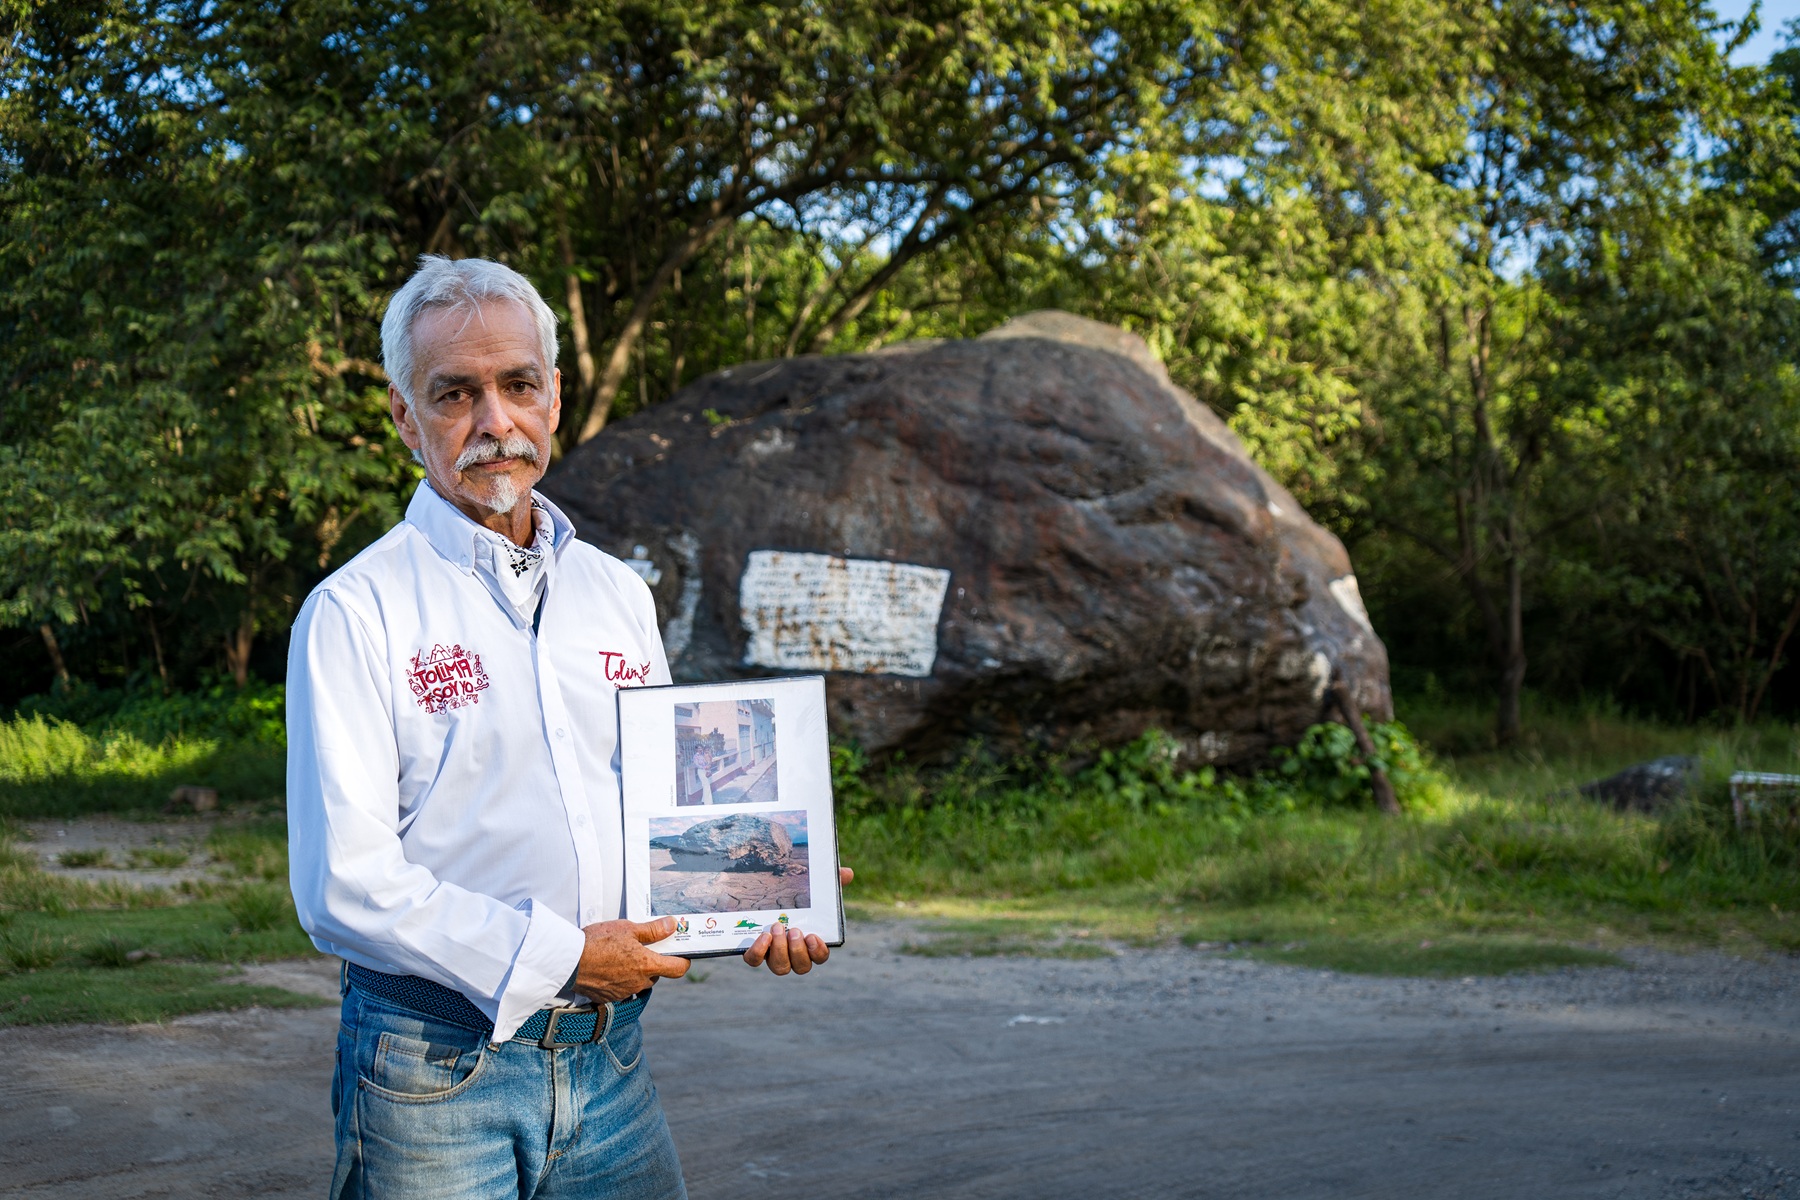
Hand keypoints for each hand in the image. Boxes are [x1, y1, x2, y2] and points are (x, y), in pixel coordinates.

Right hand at [572, 917, 689, 1001]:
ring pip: (639, 981)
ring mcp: (624, 992)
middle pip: (656, 974)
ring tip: (620, 954)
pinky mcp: (609, 997)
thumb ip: (653, 930)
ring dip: (635, 971)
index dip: (683, 961)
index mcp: (648, 966)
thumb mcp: (628, 929)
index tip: (681, 953)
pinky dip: (619, 979)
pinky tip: (608, 966)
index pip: (678, 969)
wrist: (569, 961)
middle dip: (652, 962)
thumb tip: (672, 926)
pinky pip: (622, 988)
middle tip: (641, 946)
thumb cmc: (598, 942)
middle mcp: (639, 983)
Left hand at [742, 866, 852, 975]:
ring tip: (778, 926)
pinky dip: (758, 951)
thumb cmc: (796, 898)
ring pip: (780, 967)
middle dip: (798, 950)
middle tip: (795, 931)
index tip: (813, 936)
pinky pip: (754, 960)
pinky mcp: (755, 951)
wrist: (762, 897)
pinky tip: (763, 936)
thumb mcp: (814, 888)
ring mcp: (773, 955)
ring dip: (780, 949)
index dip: (818, 952)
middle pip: (801, 966)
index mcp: (810, 943)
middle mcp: (793, 955)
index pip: (820, 957)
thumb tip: (848, 873)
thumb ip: (832, 882)